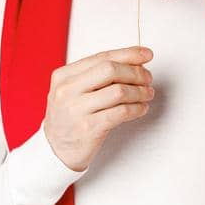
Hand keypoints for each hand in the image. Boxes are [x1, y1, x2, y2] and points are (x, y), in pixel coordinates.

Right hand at [42, 46, 156, 171]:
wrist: (56, 150)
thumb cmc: (70, 117)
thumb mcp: (73, 90)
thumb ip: (96, 75)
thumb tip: (134, 61)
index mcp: (64, 75)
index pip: (102, 57)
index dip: (128, 54)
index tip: (146, 54)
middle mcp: (67, 90)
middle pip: (110, 70)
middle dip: (135, 72)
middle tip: (148, 78)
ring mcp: (76, 110)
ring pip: (119, 91)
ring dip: (140, 91)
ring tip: (147, 94)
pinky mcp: (88, 128)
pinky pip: (121, 113)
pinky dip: (137, 108)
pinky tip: (141, 108)